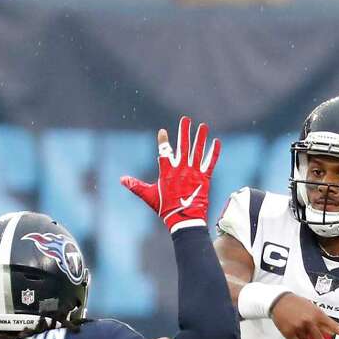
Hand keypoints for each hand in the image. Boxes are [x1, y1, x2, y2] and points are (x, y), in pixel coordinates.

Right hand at [121, 116, 219, 232]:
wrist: (184, 218)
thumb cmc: (165, 208)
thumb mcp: (149, 196)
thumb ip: (136, 185)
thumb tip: (121, 179)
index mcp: (167, 172)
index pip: (164, 152)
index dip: (163, 141)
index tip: (163, 131)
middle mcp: (181, 169)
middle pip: (183, 146)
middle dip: (184, 132)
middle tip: (186, 119)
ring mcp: (194, 172)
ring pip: (198, 151)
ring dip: (200, 138)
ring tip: (203, 126)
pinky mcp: (204, 178)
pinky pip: (210, 162)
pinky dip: (214, 152)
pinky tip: (217, 142)